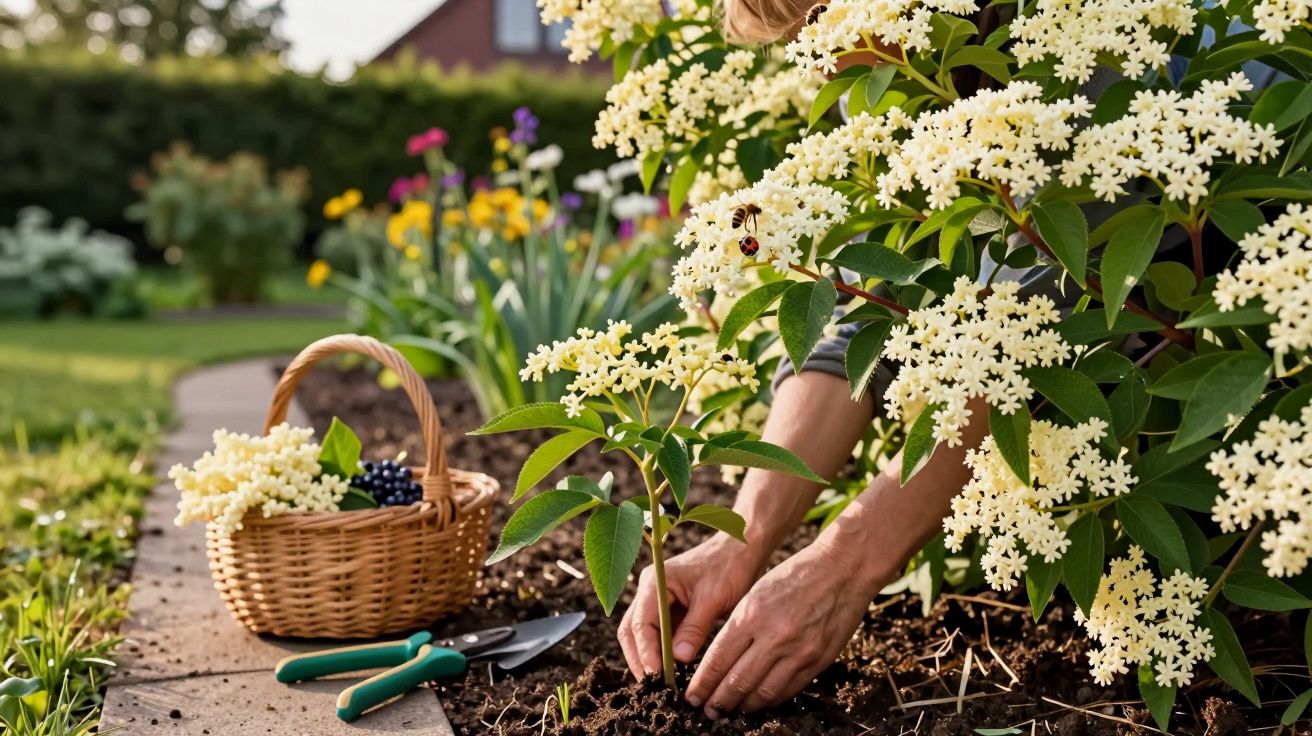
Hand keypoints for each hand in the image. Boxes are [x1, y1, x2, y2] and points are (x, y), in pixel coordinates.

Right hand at [618, 534, 762, 679]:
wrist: (742, 548)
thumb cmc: (730, 567)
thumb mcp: (713, 599)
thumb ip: (694, 629)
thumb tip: (678, 659)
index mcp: (655, 582)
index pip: (641, 624)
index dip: (646, 653)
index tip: (657, 677)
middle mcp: (649, 589)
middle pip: (632, 631)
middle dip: (641, 660)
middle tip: (655, 688)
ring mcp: (657, 598)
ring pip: (642, 634)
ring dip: (650, 658)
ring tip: (663, 684)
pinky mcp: (668, 607)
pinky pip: (658, 633)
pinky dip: (662, 652)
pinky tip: (674, 670)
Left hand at [684, 539, 881, 718]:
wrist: (843, 569)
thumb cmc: (796, 575)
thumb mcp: (757, 592)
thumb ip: (739, 626)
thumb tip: (720, 659)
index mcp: (752, 615)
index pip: (719, 660)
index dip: (702, 683)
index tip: (691, 695)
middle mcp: (774, 637)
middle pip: (737, 682)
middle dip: (717, 701)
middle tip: (707, 709)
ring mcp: (799, 652)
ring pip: (763, 692)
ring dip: (743, 705)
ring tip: (731, 708)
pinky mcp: (819, 661)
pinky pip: (789, 690)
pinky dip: (770, 699)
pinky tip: (759, 700)